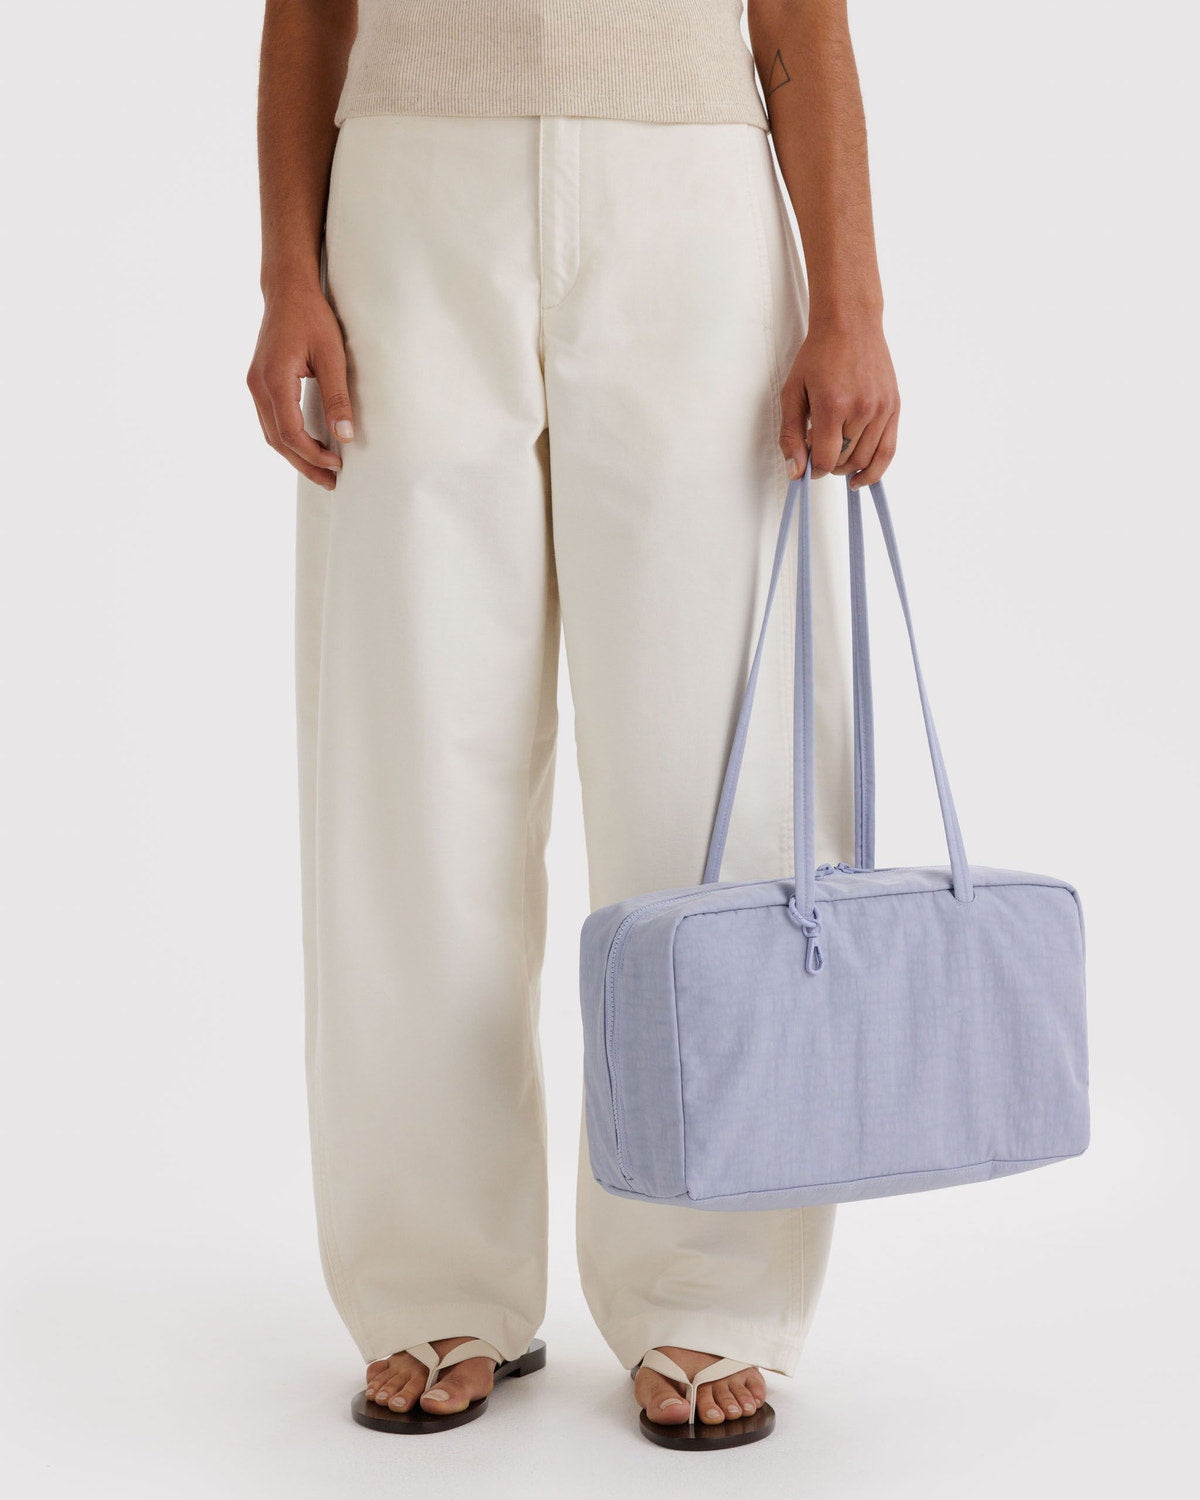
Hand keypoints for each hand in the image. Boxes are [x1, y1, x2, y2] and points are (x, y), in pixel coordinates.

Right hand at [247, 283, 353, 490]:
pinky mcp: (260, 383)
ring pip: (271, 434)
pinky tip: (308, 447)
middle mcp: (258, 385)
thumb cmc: (312, 316)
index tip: (337, 464)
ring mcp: (255, 385)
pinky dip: (288, 439)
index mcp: (273, 379)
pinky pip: (270, 421)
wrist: (288, 290)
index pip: (290, 432)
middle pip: (278, 440)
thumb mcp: (333, 355)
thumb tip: (345, 435)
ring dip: (295, 455)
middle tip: (331, 482)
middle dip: (304, 464)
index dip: (313, 453)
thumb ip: (337, 396)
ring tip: (322, 471)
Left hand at [778, 318, 898, 488]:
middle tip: (819, 450)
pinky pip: (888, 450)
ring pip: (865, 459)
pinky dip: (875, 470)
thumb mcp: (792, 392)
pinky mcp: (894, 407)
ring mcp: (881, 409)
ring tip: (836, 456)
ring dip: (847, 467)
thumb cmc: (818, 355)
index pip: (825, 459)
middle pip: (845, 461)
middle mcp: (861, 409)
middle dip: (828, 464)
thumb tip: (796, 472)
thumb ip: (790, 435)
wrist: (851, 323)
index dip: (813, 469)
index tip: (807, 465)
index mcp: (833, 405)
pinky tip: (861, 478)